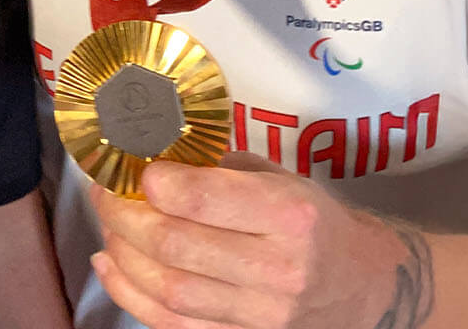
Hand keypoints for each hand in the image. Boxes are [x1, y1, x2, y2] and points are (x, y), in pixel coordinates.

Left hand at [88, 152, 433, 328]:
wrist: (361, 286)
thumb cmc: (313, 223)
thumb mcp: (283, 180)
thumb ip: (222, 170)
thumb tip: (154, 154)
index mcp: (291, 215)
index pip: (204, 199)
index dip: (154, 183)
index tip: (134, 168)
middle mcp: (279, 268)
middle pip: (175, 245)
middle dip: (124, 215)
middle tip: (105, 192)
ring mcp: (261, 313)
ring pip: (167, 288)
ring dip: (122, 252)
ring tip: (109, 224)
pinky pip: (170, 322)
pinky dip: (129, 293)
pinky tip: (111, 265)